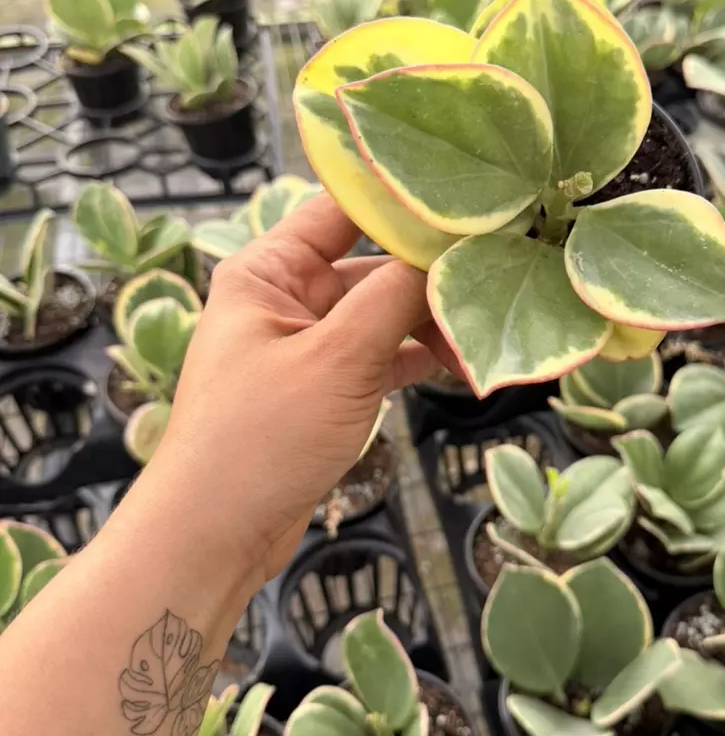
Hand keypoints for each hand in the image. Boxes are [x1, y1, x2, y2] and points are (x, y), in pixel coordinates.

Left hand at [140, 192, 451, 592]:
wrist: (214, 537)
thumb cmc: (260, 438)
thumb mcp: (337, 358)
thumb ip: (394, 297)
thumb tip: (452, 252)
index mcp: (268, 270)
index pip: (344, 208)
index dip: (405, 199)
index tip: (474, 199)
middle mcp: (285, 296)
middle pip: (374, 264)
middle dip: (433, 276)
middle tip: (499, 285)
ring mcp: (306, 344)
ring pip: (385, 314)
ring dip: (433, 324)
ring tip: (483, 343)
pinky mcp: (324, 387)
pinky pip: (382, 355)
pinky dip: (419, 358)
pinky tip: (462, 364)